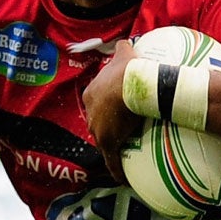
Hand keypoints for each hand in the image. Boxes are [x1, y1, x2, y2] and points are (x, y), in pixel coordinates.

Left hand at [82, 40, 144, 183]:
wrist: (130, 86)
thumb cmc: (128, 70)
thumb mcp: (125, 54)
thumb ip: (123, 47)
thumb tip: (127, 40)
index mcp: (91, 93)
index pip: (96, 102)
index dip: (105, 106)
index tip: (116, 109)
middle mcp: (90, 113)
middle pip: (98, 122)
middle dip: (106, 127)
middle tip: (122, 130)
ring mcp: (97, 129)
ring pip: (104, 140)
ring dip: (112, 146)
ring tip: (125, 150)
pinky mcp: (107, 143)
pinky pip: (111, 160)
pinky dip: (115, 170)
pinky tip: (121, 179)